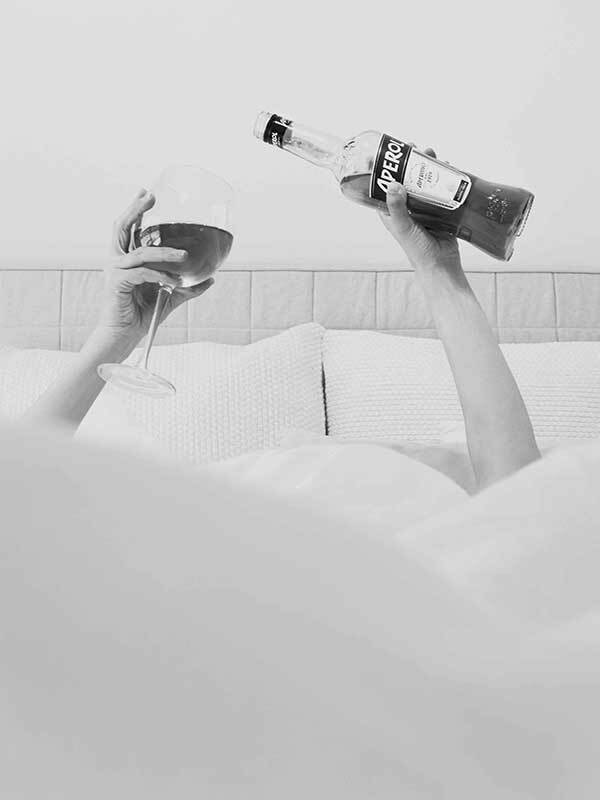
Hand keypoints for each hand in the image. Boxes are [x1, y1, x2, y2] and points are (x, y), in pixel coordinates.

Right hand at [97, 189, 213, 345]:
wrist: (125, 335)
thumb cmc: (143, 315)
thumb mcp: (170, 297)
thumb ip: (187, 287)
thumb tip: (211, 279)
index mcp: (126, 259)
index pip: (129, 228)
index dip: (136, 209)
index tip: (147, 193)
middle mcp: (116, 260)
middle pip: (122, 227)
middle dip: (136, 209)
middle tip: (151, 196)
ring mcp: (114, 271)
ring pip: (140, 252)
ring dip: (164, 252)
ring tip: (184, 256)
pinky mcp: (116, 283)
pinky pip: (143, 273)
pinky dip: (161, 276)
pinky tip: (175, 283)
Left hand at [379, 148, 462, 274]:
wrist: (442, 264)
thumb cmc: (418, 250)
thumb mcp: (404, 227)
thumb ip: (397, 208)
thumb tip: (393, 184)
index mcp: (392, 212)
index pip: (384, 186)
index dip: (386, 169)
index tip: (392, 153)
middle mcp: (406, 208)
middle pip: (406, 180)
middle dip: (410, 163)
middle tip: (416, 149)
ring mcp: (423, 208)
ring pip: (423, 182)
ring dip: (427, 167)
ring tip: (432, 154)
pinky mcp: (440, 209)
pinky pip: (440, 189)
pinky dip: (443, 177)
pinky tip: (448, 167)